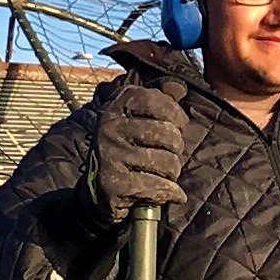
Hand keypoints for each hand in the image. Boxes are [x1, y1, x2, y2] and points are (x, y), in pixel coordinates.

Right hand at [80, 80, 187, 228]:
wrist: (100, 188)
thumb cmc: (130, 148)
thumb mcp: (141, 117)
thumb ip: (162, 99)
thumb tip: (179, 87)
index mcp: (118, 105)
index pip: (160, 102)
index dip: (177, 117)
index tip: (177, 127)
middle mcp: (110, 126)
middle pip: (168, 134)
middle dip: (176, 149)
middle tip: (166, 155)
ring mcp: (110, 155)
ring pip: (167, 162)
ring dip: (172, 173)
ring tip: (161, 174)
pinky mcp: (113, 183)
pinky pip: (157, 186)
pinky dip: (169, 192)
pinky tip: (166, 193)